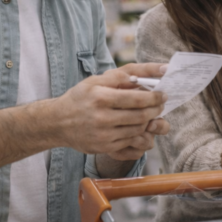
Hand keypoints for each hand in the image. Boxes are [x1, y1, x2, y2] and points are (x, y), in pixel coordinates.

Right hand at [52, 63, 168, 155]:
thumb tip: (147, 74)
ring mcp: (103, 135)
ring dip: (150, 122)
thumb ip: (121, 76)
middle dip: (156, 109)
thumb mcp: (96, 81)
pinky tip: (141, 126)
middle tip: (161, 104)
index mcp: (100, 97)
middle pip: (140, 116)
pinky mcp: (105, 147)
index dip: (154, 97)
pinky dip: (140, 134)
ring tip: (152, 114)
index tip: (163, 94)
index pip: (136, 99)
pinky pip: (131, 142)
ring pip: (138, 130)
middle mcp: (101, 118)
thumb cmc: (80, 97)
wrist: (57, 123)